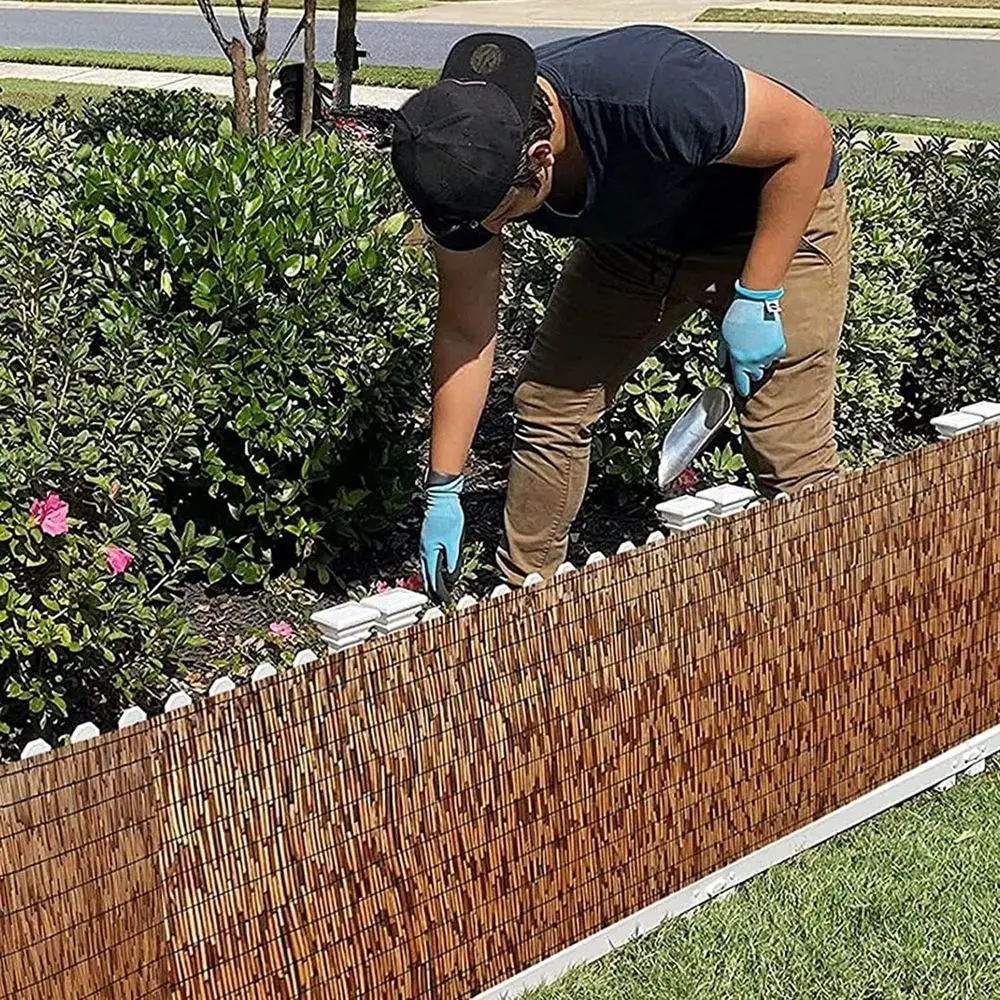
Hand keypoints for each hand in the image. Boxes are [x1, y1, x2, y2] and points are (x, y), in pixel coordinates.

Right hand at [419, 473, 464, 600]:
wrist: (440, 497)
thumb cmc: (447, 516)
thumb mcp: (454, 541)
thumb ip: (453, 560)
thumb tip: (452, 574)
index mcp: (430, 553)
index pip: (433, 578)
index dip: (439, 591)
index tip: (444, 600)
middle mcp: (424, 550)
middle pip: (427, 575)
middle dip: (432, 588)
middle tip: (439, 598)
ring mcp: (424, 544)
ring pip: (427, 567)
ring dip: (432, 578)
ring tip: (437, 587)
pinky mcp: (427, 538)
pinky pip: (428, 558)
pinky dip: (432, 567)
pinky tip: (437, 567)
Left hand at [718, 280, 786, 397]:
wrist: (756, 302)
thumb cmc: (737, 317)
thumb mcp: (723, 336)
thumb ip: (723, 354)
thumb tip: (722, 365)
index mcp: (739, 360)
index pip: (741, 382)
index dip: (741, 388)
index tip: (742, 391)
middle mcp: (754, 361)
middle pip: (755, 376)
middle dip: (751, 372)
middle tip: (748, 361)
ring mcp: (768, 355)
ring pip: (765, 366)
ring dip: (761, 361)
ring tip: (756, 348)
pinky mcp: (779, 347)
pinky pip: (774, 356)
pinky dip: (770, 352)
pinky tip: (765, 342)